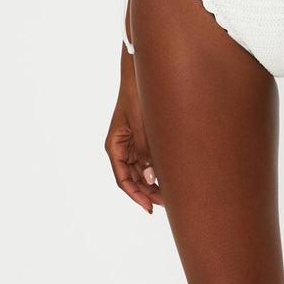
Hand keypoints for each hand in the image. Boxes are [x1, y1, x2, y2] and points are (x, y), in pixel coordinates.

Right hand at [105, 78, 162, 213]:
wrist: (140, 75)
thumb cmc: (136, 96)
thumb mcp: (140, 125)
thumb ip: (145, 151)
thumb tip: (151, 178)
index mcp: (114, 146)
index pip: (123, 179)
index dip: (135, 195)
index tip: (149, 207)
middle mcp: (121, 147)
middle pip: (132, 177)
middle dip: (146, 192)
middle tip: (165, 203)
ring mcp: (130, 143)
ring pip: (140, 170)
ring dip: (151, 182)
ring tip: (168, 195)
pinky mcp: (140, 137)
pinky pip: (146, 159)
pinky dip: (154, 168)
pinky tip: (166, 176)